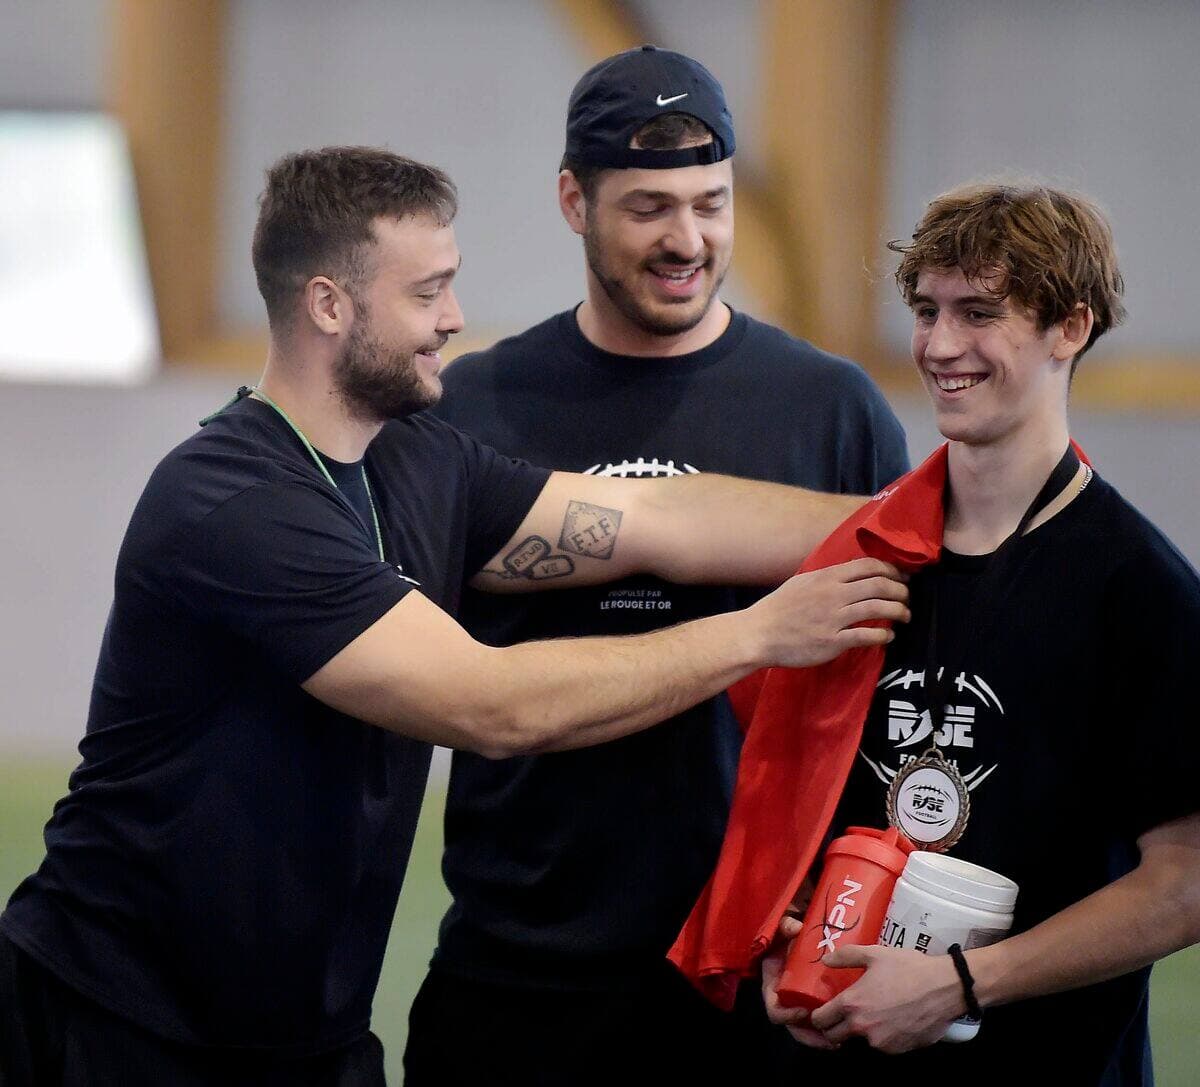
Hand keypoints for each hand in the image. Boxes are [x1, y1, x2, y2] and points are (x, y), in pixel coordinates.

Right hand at [750, 558, 909, 668]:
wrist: (758, 634)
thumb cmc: (778, 609)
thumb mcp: (801, 582)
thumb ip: (827, 577)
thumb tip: (850, 573)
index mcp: (826, 577)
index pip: (869, 566)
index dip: (891, 570)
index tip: (901, 577)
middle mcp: (833, 594)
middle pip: (879, 585)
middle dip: (901, 591)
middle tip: (907, 598)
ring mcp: (833, 618)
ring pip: (878, 608)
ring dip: (898, 611)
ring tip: (904, 616)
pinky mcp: (832, 641)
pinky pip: (867, 636)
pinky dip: (884, 635)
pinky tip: (888, 636)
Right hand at [761, 914, 836, 1048]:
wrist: (795, 934)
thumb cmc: (785, 933)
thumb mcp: (782, 927)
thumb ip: (786, 925)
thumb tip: (796, 929)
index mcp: (772, 985)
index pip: (774, 1009)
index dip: (786, 1015)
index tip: (804, 1012)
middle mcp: (784, 998)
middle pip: (792, 1025)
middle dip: (809, 1036)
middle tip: (828, 1039)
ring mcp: (798, 1002)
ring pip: (806, 1028)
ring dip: (820, 1038)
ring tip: (839, 1042)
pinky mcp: (812, 1001)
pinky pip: (818, 1019)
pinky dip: (829, 1027)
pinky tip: (845, 1032)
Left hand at [809, 945, 963, 1053]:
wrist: (945, 988)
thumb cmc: (908, 968)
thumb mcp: (875, 953)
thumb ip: (846, 957)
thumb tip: (826, 960)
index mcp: (852, 1004)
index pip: (821, 1020)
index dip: (818, 1015)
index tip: (822, 1010)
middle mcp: (863, 1028)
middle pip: (834, 1036)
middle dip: (834, 1027)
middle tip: (841, 1015)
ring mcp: (881, 1043)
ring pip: (860, 1041)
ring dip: (861, 1031)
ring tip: (873, 1013)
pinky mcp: (899, 1050)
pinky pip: (882, 1044)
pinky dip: (882, 1035)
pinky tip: (892, 1019)